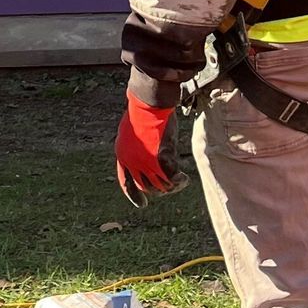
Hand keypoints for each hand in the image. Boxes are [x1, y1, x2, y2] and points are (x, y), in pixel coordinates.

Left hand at [115, 92, 180, 206]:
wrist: (148, 103)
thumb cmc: (141, 110)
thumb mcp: (132, 130)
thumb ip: (136, 145)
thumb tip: (145, 154)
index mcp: (122, 156)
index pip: (126, 182)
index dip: (134, 195)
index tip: (142, 204)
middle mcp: (132, 163)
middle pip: (146, 186)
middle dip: (158, 190)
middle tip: (169, 188)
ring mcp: (145, 162)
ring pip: (160, 185)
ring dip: (170, 186)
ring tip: (179, 182)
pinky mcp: (160, 159)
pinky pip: (172, 177)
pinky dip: (179, 181)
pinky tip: (184, 179)